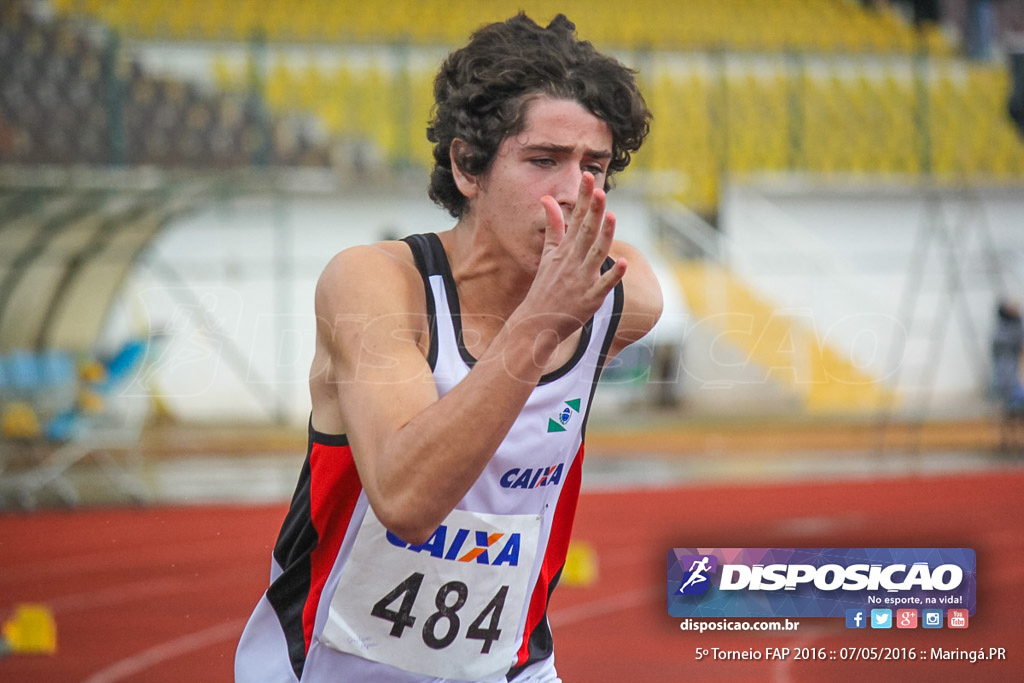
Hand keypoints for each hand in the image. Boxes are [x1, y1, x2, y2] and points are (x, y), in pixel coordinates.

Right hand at [525, 172, 627, 343]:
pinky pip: (604, 285)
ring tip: (611, 217)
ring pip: (595, 254)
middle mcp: (572, 262)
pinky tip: (623, 263)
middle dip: (593, 211)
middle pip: (585, 232)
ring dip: (604, 236)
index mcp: (563, 250)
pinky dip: (613, 275)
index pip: (574, 218)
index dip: (583, 197)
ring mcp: (581, 280)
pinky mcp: (590, 299)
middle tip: (600, 190)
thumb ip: (553, 227)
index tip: (588, 176)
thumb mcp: (547, 254)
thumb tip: (548, 200)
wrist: (536, 321)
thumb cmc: (544, 287)